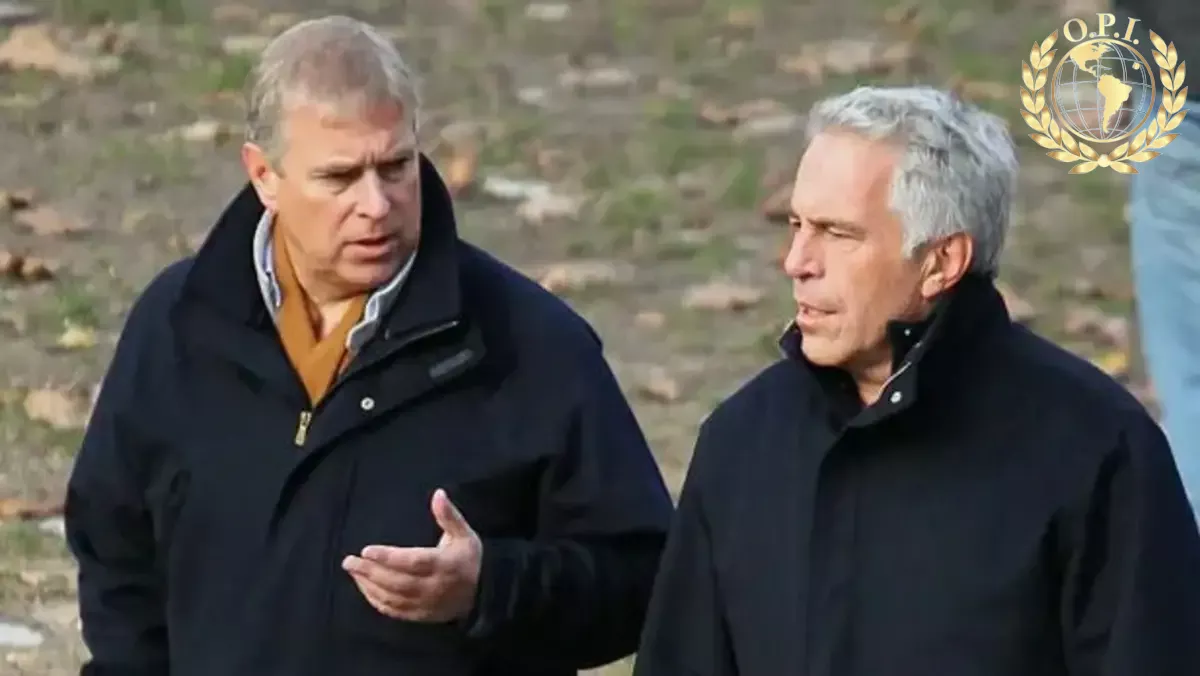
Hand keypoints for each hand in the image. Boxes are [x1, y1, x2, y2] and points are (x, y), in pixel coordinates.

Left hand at [342, 488, 482, 622]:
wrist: (482, 594)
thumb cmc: (468, 559)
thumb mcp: (464, 534)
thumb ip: (448, 515)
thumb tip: (438, 494)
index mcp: (445, 565)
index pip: (413, 562)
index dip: (388, 557)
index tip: (367, 550)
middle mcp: (434, 587)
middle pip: (397, 581)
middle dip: (370, 571)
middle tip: (349, 561)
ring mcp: (426, 604)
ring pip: (392, 597)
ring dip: (368, 585)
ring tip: (353, 570)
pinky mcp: (420, 615)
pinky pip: (394, 611)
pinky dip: (376, 600)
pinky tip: (364, 587)